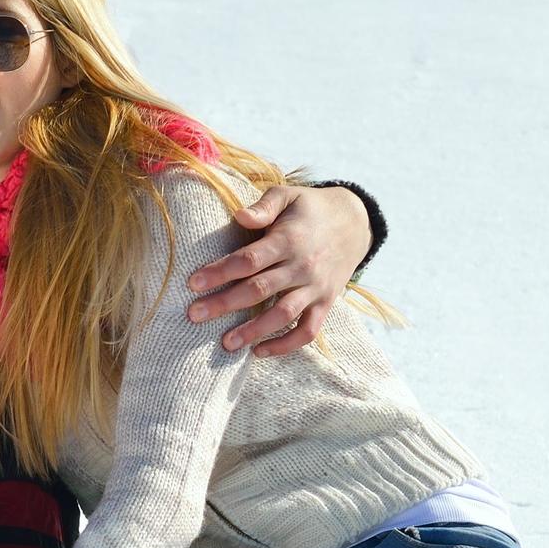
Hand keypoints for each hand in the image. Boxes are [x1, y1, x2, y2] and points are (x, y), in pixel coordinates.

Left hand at [186, 183, 371, 356]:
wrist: (356, 223)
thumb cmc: (309, 209)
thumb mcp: (289, 195)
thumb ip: (264, 205)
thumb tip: (239, 216)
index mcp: (288, 240)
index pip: (249, 260)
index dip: (220, 272)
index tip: (192, 283)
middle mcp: (302, 266)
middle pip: (259, 290)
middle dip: (224, 304)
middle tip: (193, 315)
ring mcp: (316, 288)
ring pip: (283, 315)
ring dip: (254, 331)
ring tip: (226, 344)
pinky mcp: (326, 303)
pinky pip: (308, 331)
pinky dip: (286, 345)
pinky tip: (259, 352)